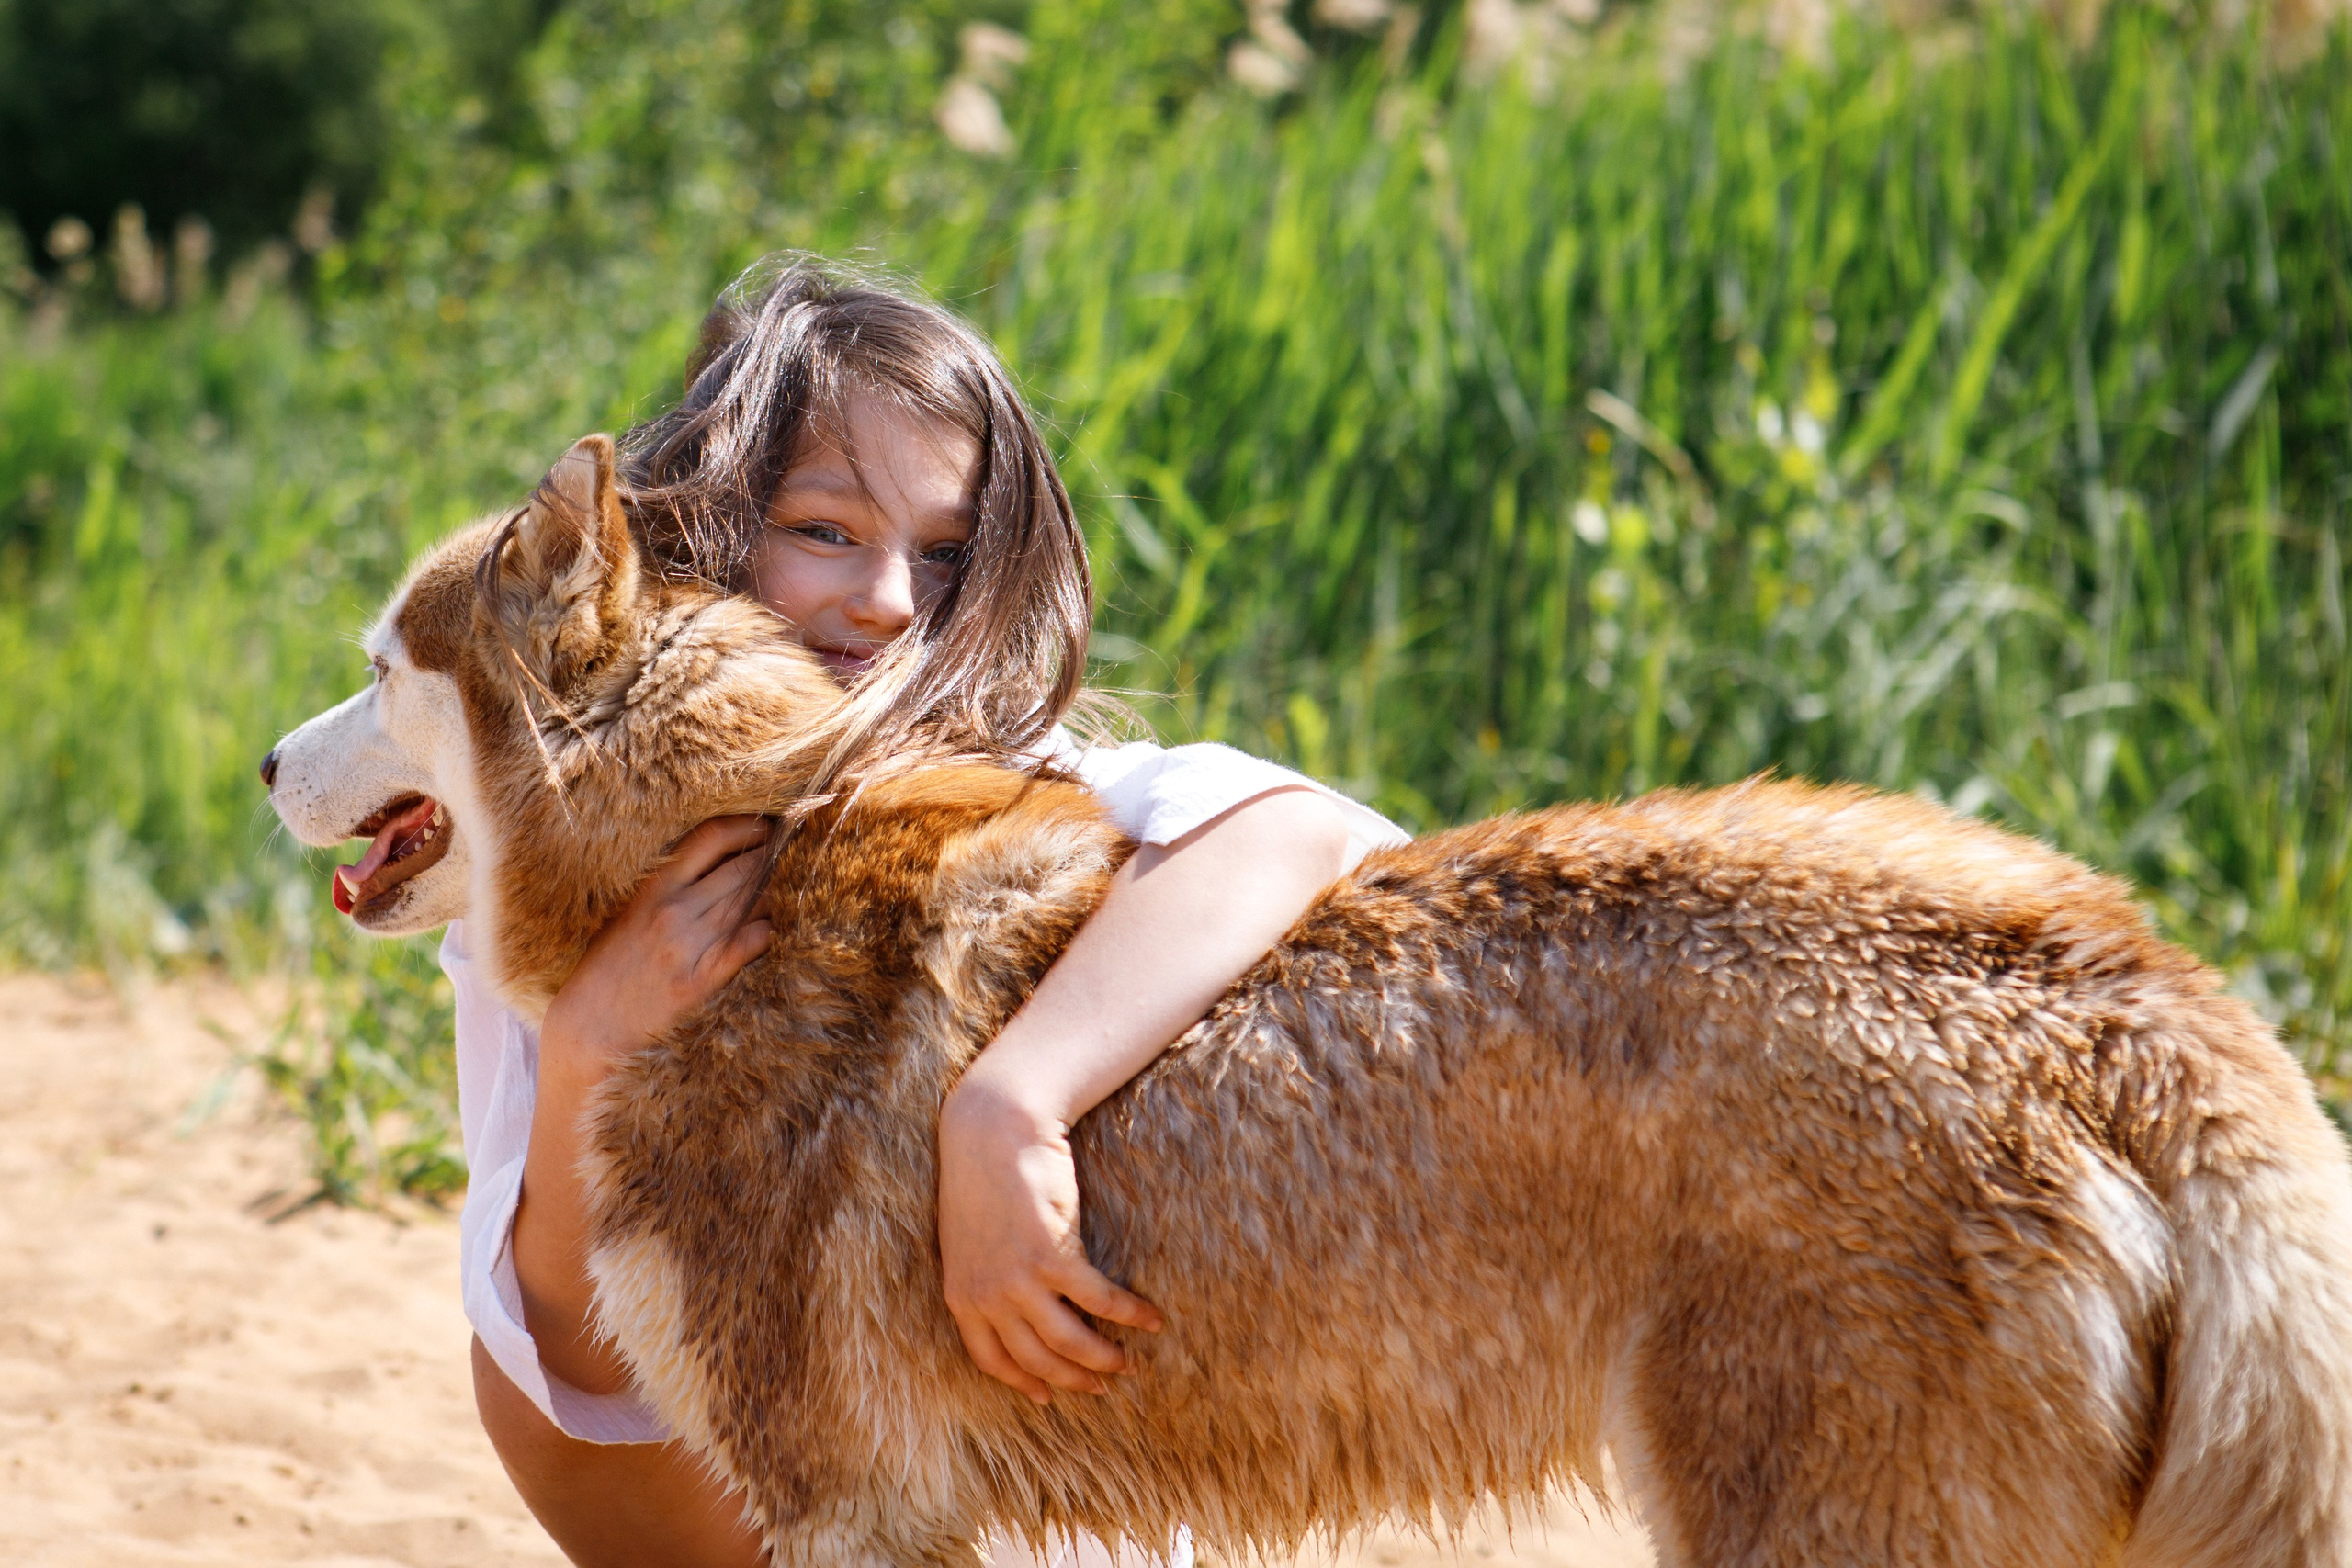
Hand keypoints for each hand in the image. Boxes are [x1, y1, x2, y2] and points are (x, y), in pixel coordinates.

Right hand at [541, 814, 775, 1077]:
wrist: (591, 1030)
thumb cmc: (606, 972)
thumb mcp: (625, 916)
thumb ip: (666, 889)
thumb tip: (715, 866)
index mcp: (652, 890)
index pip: (711, 838)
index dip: (747, 826)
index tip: (766, 826)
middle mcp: (675, 911)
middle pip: (744, 868)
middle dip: (772, 859)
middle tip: (790, 856)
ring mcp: (693, 945)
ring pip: (757, 901)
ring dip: (776, 895)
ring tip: (785, 893)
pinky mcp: (707, 979)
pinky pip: (756, 940)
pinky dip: (769, 931)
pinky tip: (769, 931)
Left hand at [936, 1079, 1163, 1403]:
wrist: (992, 1131)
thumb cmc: (982, 1176)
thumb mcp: (968, 1237)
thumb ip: (984, 1273)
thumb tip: (1013, 1299)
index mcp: (962, 1295)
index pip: (994, 1360)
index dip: (1025, 1383)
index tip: (1048, 1397)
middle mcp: (988, 1297)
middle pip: (1038, 1359)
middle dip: (1074, 1379)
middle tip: (1103, 1383)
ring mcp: (1019, 1281)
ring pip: (1070, 1342)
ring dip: (1104, 1359)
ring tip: (1127, 1363)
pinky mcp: (1053, 1257)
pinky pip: (1100, 1301)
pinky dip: (1130, 1314)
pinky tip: (1150, 1320)